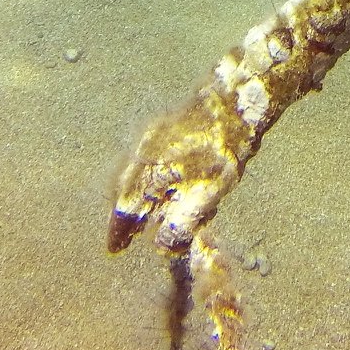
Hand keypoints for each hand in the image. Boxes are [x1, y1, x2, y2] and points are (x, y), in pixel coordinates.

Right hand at [106, 89, 243, 253]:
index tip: (114, 249)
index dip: (119, 230)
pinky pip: (143, 161)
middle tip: (125, 237)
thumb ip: (183, 220)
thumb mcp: (209, 191)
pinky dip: (144, 181)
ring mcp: (151, 137)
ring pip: (132, 175)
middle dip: (124, 216)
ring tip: (140, 217)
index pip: (125, 206)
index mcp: (150, 169)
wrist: (234, 100)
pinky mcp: (162, 128)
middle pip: (123, 191)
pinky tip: (159, 188)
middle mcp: (142, 152)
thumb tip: (162, 245)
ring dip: (133, 199)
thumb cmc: (223, 147)